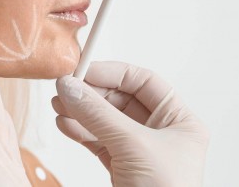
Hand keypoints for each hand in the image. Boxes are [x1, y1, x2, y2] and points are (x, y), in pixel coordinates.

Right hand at [52, 61, 208, 186]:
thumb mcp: (134, 146)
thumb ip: (99, 114)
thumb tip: (70, 86)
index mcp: (179, 122)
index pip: (144, 82)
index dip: (113, 73)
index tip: (84, 70)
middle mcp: (161, 134)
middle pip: (120, 100)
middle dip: (91, 94)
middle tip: (65, 88)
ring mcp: (140, 151)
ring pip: (105, 120)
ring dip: (80, 112)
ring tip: (58, 105)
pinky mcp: (122, 168)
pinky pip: (98, 141)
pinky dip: (80, 132)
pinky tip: (65, 124)